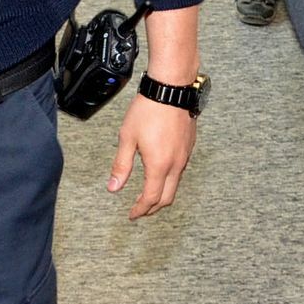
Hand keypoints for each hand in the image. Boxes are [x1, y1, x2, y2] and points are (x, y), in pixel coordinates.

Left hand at [109, 95, 196, 218]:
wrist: (171, 88)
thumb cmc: (148, 109)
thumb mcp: (127, 137)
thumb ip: (121, 166)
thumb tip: (113, 188)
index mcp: (159, 165)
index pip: (151, 198)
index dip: (140, 210)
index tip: (132, 214)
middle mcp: (176, 163)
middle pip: (167, 197)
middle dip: (153, 208)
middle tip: (140, 210)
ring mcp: (185, 155)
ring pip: (175, 184)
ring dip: (162, 193)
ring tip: (149, 193)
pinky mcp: (189, 145)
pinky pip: (181, 170)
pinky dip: (170, 179)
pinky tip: (160, 172)